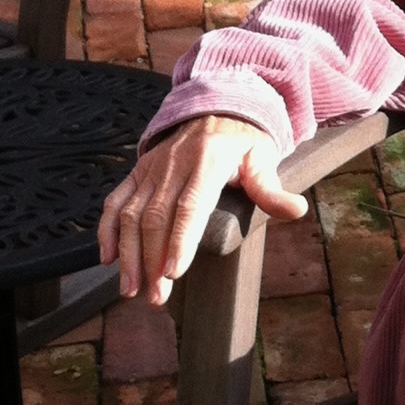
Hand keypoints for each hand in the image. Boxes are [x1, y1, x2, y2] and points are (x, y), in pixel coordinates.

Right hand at [98, 115, 307, 306]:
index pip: (191, 206)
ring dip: (129, 254)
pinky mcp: (137, 173)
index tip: (174, 273)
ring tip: (132, 289)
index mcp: (208, 161)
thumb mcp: (262, 158)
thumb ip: (271, 188)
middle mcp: (173, 165)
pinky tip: (108, 259)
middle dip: (153, 260)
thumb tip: (297, 210)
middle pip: (157, 217)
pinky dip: (107, 230)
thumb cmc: (242, 140)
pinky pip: (114, 202)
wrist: (213, 107)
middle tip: (157, 296)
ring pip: (131, 214)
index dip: (180, 240)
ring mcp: (151, 169)